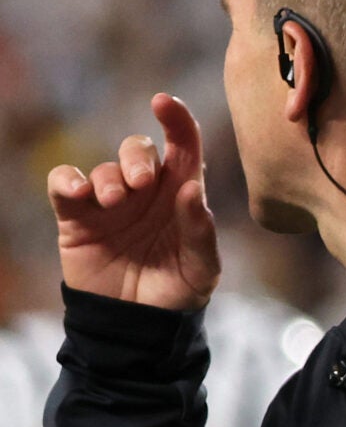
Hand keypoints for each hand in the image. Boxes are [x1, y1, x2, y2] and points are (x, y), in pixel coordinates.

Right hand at [47, 94, 219, 309]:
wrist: (137, 324)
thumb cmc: (177, 290)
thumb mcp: (202, 267)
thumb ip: (200, 231)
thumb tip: (191, 190)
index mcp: (182, 195)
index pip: (183, 146)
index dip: (176, 120)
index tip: (164, 102)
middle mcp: (146, 192)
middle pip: (138, 149)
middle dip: (137, 156)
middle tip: (142, 182)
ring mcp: (109, 203)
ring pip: (103, 166)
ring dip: (108, 177)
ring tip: (116, 202)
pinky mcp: (77, 217)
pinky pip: (63, 183)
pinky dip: (66, 180)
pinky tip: (77, 193)